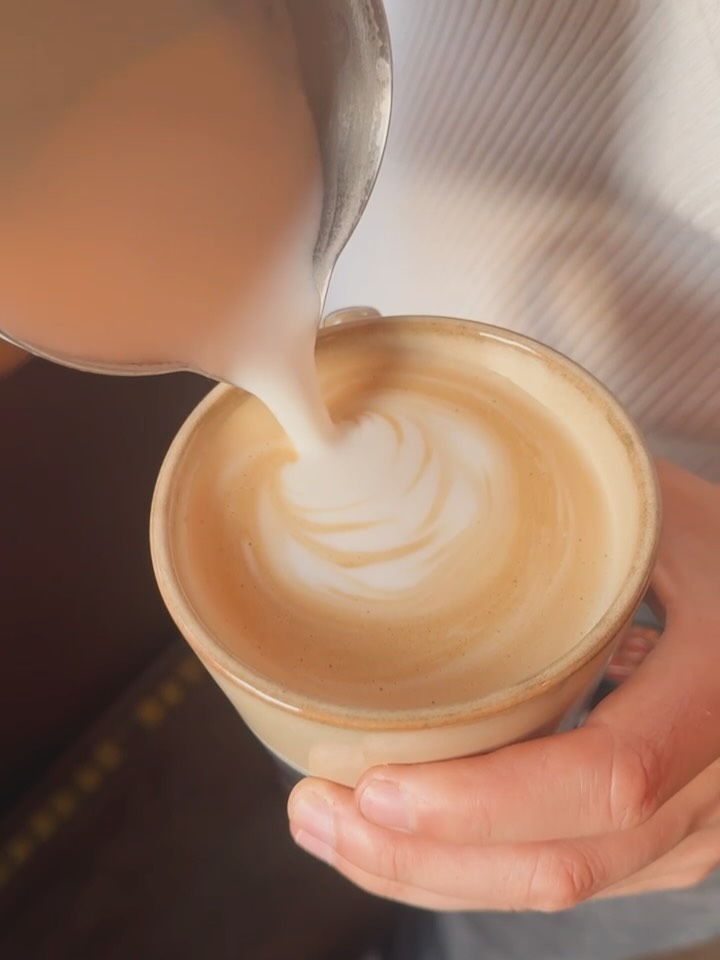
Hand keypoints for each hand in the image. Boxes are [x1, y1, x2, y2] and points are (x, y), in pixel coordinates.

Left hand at [288, 460, 719, 910]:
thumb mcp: (662, 521)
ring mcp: (695, 828)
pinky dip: (473, 869)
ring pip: (559, 886)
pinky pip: (566, 876)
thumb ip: (565, 517)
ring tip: (331, 828)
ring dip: (431, 872)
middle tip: (315, 812)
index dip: (484, 799)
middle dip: (421, 855)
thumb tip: (427, 476)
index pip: (605, 776)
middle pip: (563, 860)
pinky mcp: (667, 842)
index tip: (374, 787)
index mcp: (716, 689)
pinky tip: (403, 839)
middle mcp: (714, 785)